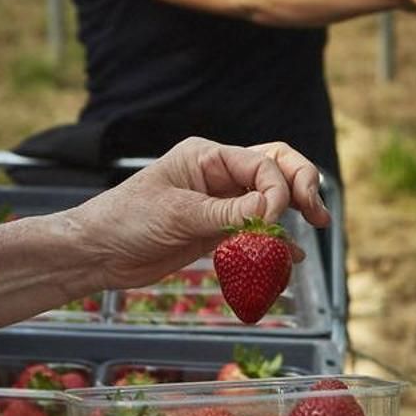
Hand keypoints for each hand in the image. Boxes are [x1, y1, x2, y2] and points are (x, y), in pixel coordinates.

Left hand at [66, 138, 328, 292]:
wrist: (97, 252)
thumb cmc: (126, 220)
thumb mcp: (178, 214)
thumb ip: (227, 213)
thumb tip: (272, 209)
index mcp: (207, 157)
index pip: (261, 162)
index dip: (278, 188)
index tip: (275, 219)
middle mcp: (217, 175)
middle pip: (274, 170)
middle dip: (300, 187)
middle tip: (318, 214)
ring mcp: (218, 203)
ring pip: (269, 200)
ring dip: (293, 213)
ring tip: (317, 227)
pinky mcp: (214, 232)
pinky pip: (254, 231)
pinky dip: (274, 242)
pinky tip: (290, 258)